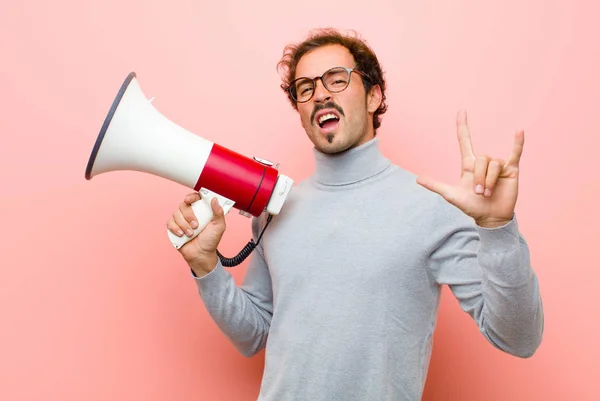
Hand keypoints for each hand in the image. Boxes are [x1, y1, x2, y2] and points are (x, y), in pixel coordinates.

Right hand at [166, 192, 226, 274]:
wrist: (201, 254)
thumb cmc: (210, 240)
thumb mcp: (219, 226)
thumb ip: (218, 212)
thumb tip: (215, 199)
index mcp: (201, 210)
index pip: (194, 198)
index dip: (191, 197)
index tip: (189, 200)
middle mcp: (190, 213)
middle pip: (183, 205)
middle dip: (189, 215)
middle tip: (196, 225)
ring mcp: (181, 220)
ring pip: (176, 214)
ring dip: (183, 224)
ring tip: (191, 234)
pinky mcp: (174, 228)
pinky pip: (170, 223)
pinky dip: (175, 228)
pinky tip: (182, 234)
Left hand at [416, 109, 523, 227]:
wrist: (489, 218)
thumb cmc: (471, 206)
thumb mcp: (451, 195)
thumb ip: (436, 186)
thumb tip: (418, 179)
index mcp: (468, 165)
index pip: (465, 141)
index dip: (463, 126)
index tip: (461, 111)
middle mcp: (483, 163)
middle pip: (481, 158)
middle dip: (479, 177)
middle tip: (479, 193)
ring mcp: (498, 166)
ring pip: (493, 163)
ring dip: (489, 180)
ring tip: (488, 193)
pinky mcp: (511, 170)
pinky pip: (515, 153)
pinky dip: (518, 142)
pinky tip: (519, 130)